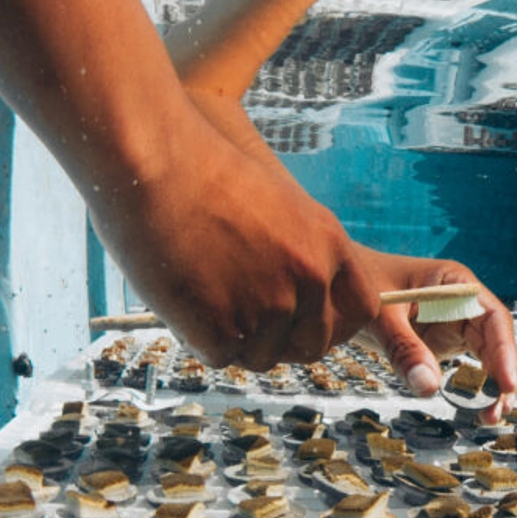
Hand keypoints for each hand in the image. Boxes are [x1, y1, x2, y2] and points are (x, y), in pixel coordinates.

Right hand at [87, 111, 379, 368]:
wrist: (155, 160)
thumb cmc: (203, 173)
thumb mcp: (278, 204)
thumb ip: (299, 251)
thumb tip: (298, 304)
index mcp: (329, 243)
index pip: (361, 309)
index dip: (335, 325)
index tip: (309, 327)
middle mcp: (309, 277)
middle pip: (314, 344)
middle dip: (283, 342)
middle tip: (244, 320)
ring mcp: (269, 305)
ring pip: (263, 356)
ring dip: (236, 340)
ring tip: (203, 294)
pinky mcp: (223, 328)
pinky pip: (221, 356)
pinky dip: (200, 339)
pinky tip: (183, 302)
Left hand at [354, 245, 516, 422]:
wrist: (339, 286)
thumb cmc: (360, 285)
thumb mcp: (380, 314)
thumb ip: (403, 348)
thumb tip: (429, 389)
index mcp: (456, 283)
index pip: (493, 318)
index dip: (505, 351)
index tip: (507, 383)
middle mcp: (462, 303)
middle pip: (496, 341)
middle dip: (502, 376)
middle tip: (499, 410)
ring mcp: (454, 323)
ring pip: (486, 357)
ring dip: (490, 386)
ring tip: (489, 417)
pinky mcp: (442, 342)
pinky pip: (464, 366)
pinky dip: (470, 388)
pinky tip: (473, 409)